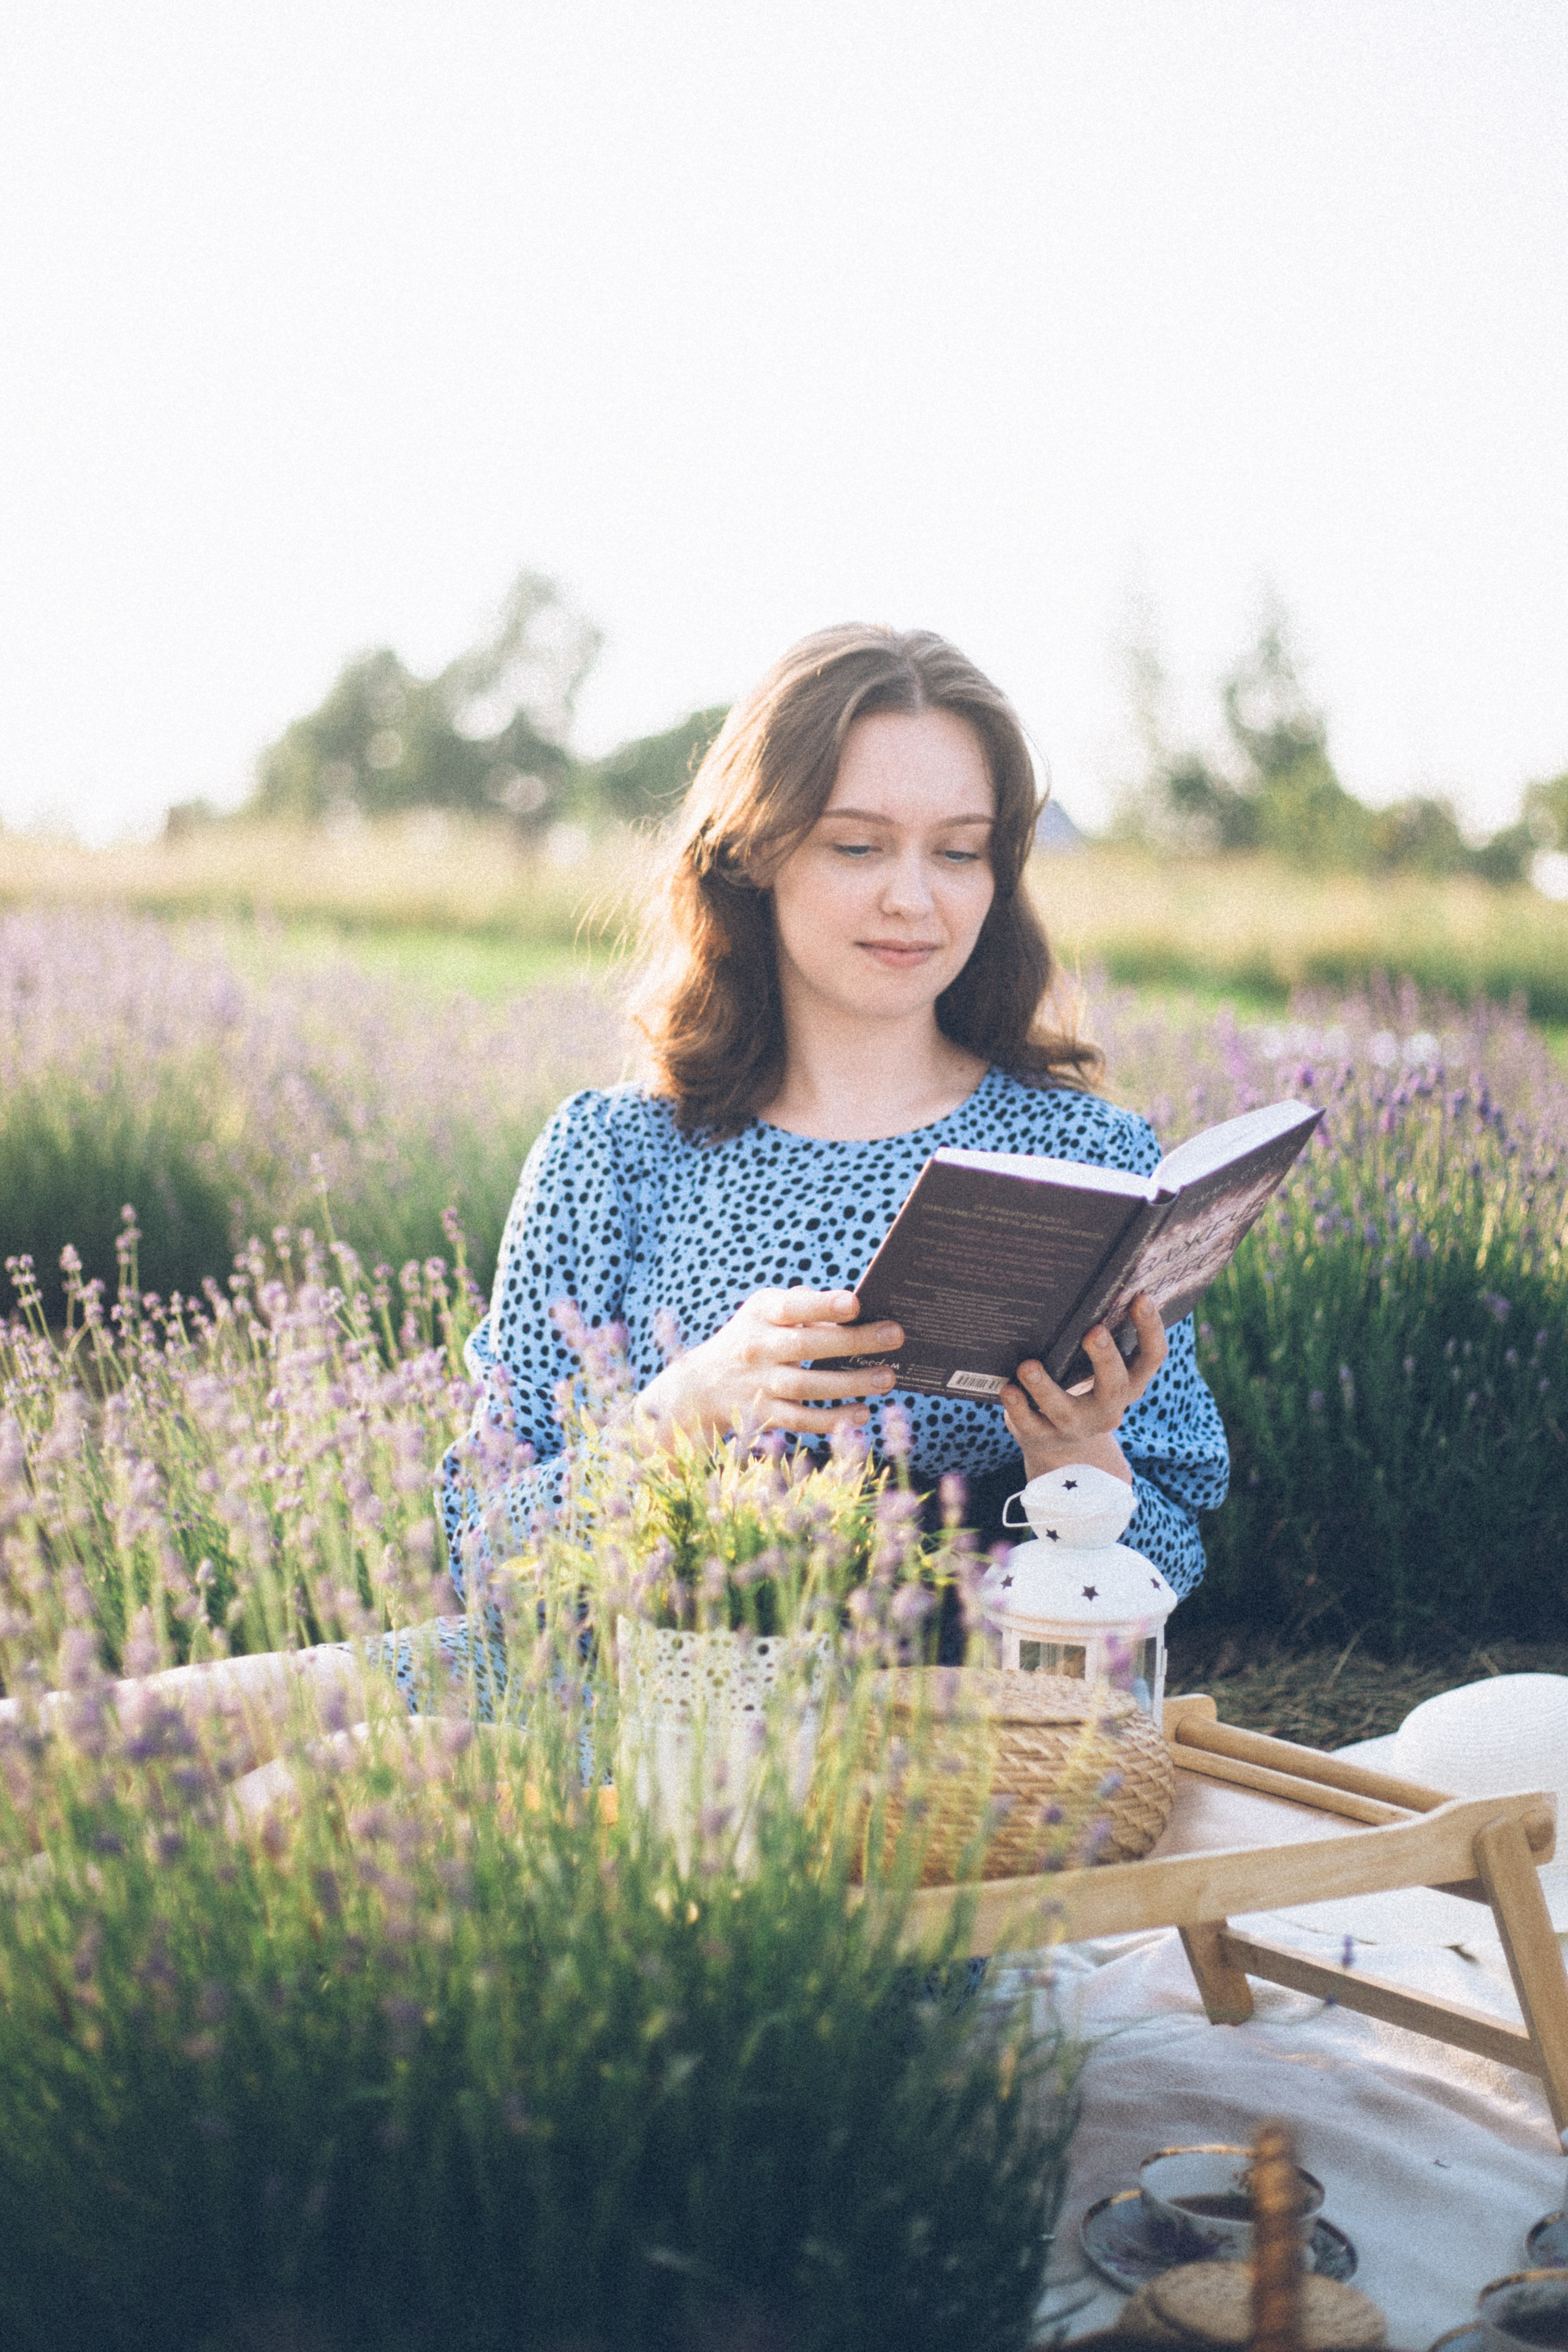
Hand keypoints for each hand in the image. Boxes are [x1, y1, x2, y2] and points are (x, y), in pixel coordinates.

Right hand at [637, 1287, 902, 1444]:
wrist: (701, 1384)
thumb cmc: (754, 1337)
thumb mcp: (766, 1311)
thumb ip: (805, 1305)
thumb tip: (857, 1309)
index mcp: (760, 1313)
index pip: (792, 1306)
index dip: (822, 1305)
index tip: (855, 1303)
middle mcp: (756, 1347)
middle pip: (806, 1346)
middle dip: (853, 1341)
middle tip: (895, 1336)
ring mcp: (758, 1383)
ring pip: (806, 1386)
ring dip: (850, 1383)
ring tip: (887, 1378)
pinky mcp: (763, 1414)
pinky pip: (800, 1420)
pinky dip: (832, 1419)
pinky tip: (862, 1413)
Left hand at [999, 1293, 1166, 1485]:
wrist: (1061, 1445)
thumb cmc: (1078, 1383)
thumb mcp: (1095, 1366)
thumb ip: (1097, 1337)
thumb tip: (1087, 1282)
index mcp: (1129, 1382)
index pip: (1151, 1357)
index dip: (1151, 1329)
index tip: (1141, 1297)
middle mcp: (1109, 1407)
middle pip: (1114, 1385)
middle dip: (1104, 1358)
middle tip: (1093, 1331)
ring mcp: (1077, 1427)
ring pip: (1065, 1411)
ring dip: (1046, 1388)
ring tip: (1027, 1366)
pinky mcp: (1045, 1438)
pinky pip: (1031, 1425)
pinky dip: (1018, 1408)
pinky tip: (1007, 1389)